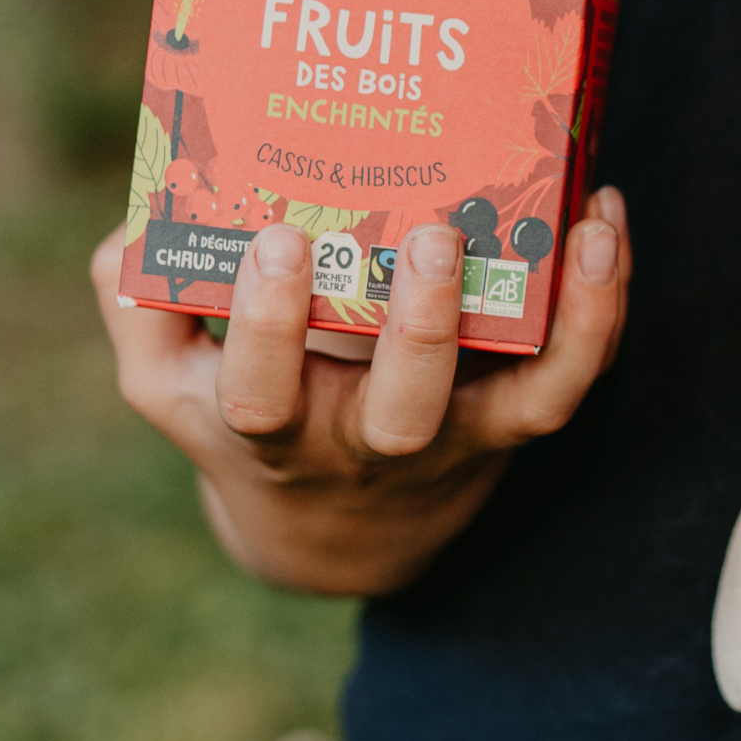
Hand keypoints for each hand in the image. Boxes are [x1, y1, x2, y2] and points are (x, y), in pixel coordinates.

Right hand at [91, 191, 631, 594]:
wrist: (338, 529)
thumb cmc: (250, 415)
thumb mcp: (169, 381)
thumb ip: (137, 302)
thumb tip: (146, 211)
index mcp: (273, 431)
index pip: (262, 397)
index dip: (269, 327)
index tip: (277, 240)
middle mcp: (370, 443)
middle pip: (404, 408)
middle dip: (421, 327)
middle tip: (430, 234)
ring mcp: (456, 438)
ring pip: (522, 402)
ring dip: (559, 320)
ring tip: (575, 230)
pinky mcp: (516, 423)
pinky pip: (573, 379)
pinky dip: (602, 309)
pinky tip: (604, 224)